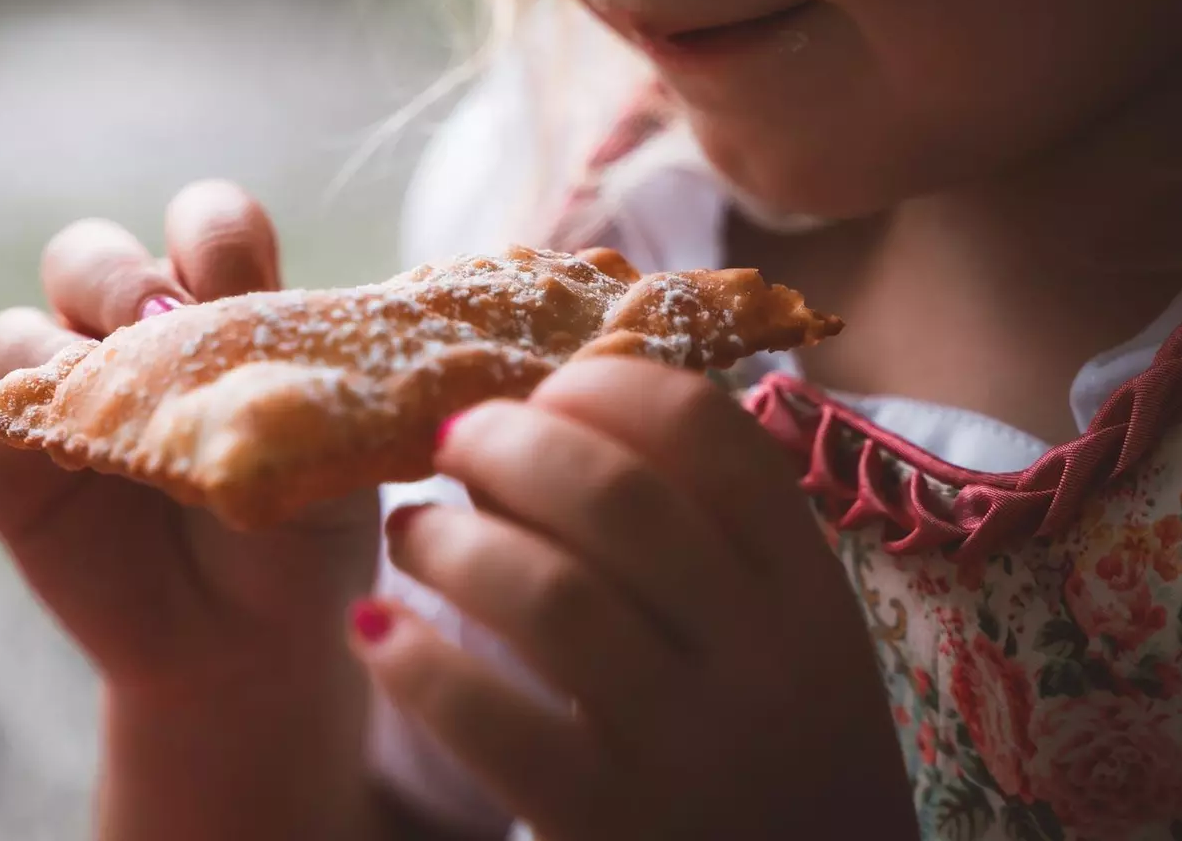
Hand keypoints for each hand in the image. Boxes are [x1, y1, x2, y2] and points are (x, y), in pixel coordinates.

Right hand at [0, 181, 386, 840]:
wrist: (256, 643)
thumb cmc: (304, 528)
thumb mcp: (321, 438)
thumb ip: (279, 362)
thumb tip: (227, 304)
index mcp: (219, 307)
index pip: (204, 218)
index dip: (214, 236)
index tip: (234, 283)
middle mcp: (128, 337)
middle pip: (90, 254)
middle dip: (121, 286)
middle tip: (163, 347)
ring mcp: (56, 399)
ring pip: (16, 330)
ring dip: (51, 369)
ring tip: (109, 440)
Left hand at [351, 358, 915, 840]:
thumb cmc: (771, 751)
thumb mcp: (768, 639)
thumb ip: (682, 540)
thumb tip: (515, 435)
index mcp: (804, 587)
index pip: (710, 431)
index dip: (606, 384)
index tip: (543, 391)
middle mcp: (761, 655)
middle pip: (615, 492)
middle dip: (508, 442)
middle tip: (449, 440)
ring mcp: (689, 745)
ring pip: (546, 592)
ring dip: (449, 541)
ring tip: (411, 533)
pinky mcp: (610, 825)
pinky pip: (489, 717)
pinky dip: (415, 660)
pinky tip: (377, 632)